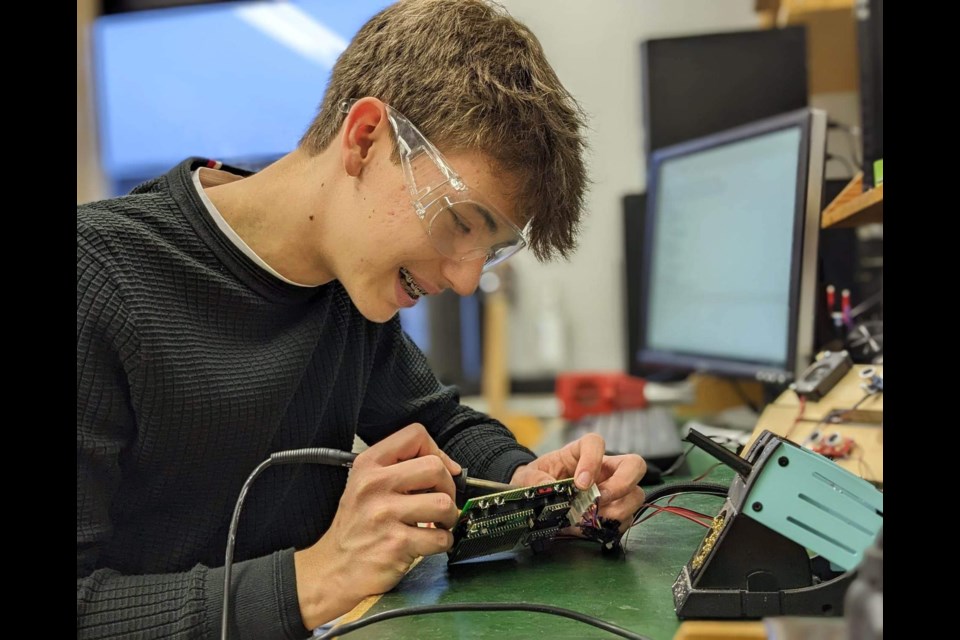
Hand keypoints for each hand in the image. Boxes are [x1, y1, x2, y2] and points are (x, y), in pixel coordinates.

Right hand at [293, 424, 460, 628]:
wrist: (332, 571)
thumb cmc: (354, 529)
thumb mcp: (364, 485)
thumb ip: (398, 469)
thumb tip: (448, 467)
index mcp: (368, 466)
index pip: (415, 435)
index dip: (436, 452)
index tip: (441, 470)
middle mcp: (374, 486)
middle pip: (435, 468)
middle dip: (449, 488)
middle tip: (440, 504)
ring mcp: (384, 515)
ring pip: (444, 503)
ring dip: (449, 518)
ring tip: (436, 525)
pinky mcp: (396, 544)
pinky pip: (441, 538)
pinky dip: (443, 543)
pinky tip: (428, 544)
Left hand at [510, 433, 645, 531]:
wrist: (539, 498)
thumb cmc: (538, 479)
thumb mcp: (529, 476)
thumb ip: (535, 479)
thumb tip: (547, 488)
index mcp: (582, 452)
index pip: (596, 443)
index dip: (593, 460)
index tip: (580, 483)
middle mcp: (604, 469)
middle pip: (634, 465)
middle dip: (623, 483)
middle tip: (600, 499)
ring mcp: (613, 490)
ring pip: (636, 495)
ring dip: (619, 509)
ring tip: (594, 518)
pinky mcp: (614, 511)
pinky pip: (626, 519)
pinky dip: (613, 526)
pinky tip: (594, 528)